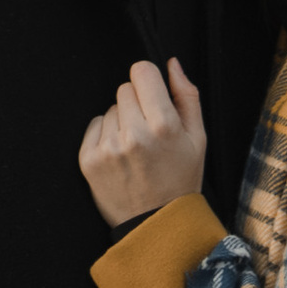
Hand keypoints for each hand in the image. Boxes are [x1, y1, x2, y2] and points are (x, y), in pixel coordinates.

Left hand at [77, 58, 206, 230]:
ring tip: (135, 148)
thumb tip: (172, 64)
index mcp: (163, 126)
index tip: (153, 96)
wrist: (156, 224)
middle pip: (124, 89)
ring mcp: (108, 148)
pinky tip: (121, 155)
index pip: (142, 72)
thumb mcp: (198, 138)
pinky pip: (94, 125)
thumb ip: (187, 96)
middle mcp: (133, 134)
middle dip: (137, 104)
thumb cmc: (180, 179)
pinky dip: (106, 135)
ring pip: (110, 109)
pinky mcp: (88, 159)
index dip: (149, 81)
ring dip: (121, 121)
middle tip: (148, 131)